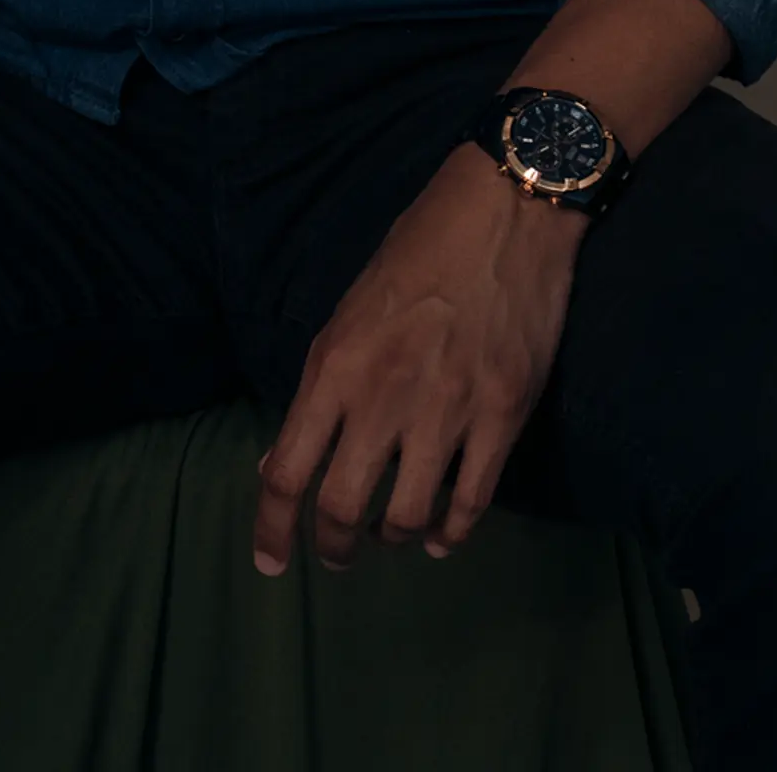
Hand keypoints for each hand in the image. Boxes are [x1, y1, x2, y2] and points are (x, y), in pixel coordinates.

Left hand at [252, 141, 581, 573]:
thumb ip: (322, 387)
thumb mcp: (350, 309)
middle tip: (338, 554)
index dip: (273, 528)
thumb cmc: (419, 249)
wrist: (504, 211)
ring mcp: (447, 411)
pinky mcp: (502, 416)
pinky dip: (451, 532)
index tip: (272, 564)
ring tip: (389, 537)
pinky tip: (441, 538)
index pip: (288, 470)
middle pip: (343, 506)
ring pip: (407, 517)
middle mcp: (383, 397)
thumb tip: (284, 461)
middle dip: (333, 545)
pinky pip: (472, 501)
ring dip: (392, 539)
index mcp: (335, 365)